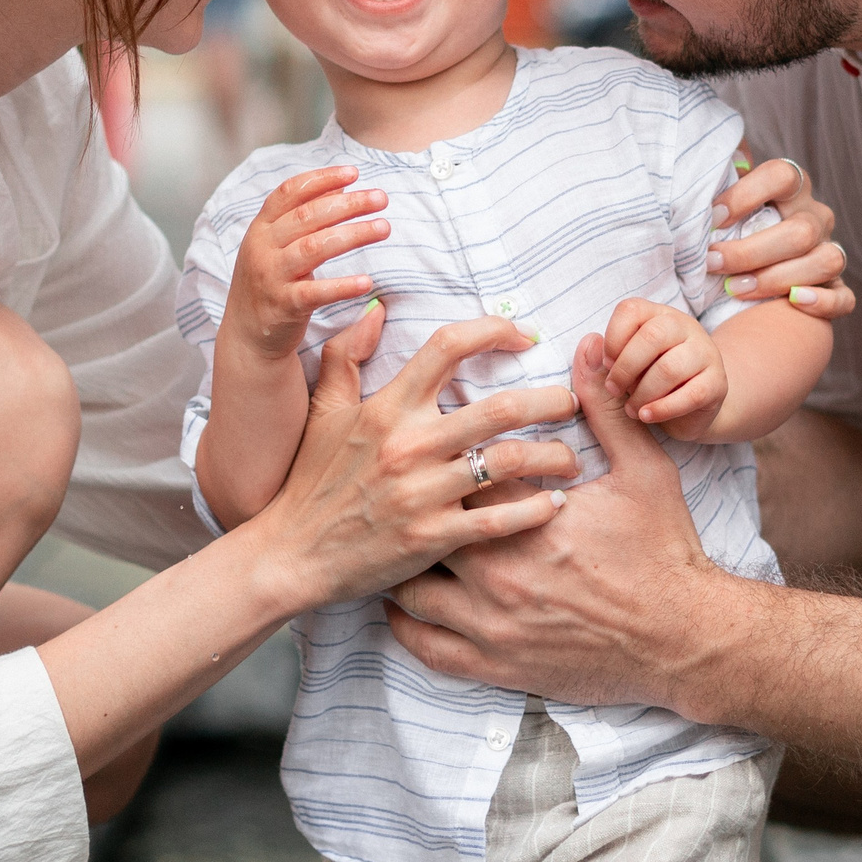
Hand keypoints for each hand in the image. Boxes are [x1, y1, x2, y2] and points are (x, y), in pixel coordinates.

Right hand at [226, 165, 388, 360]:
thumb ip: (303, 216)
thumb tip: (341, 187)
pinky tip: (367, 282)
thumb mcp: (277, 245)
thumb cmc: (269, 281)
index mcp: (261, 228)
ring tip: (384, 228)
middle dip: (348, 204)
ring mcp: (271, 277)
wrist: (246, 334)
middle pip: (307, 217)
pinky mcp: (283, 306)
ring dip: (353, 235)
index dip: (321, 179)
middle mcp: (262, 248)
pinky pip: (315, 293)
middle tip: (381, 198)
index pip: (289, 193)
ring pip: (313, 248)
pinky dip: (342, 286)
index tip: (352, 172)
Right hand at [252, 305, 585, 608]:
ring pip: (510, 462)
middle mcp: (409, 444)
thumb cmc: (310, 480)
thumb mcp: (322, 411)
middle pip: (500, 408)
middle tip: (569, 403)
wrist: (290, 554)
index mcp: (387, 406)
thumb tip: (376, 308)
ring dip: (554, 456)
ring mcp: (422, 492)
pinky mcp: (433, 537)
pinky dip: (537, 509)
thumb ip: (347, 355)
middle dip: (549, 401)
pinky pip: (501, 518)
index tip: (523, 335)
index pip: (448, 346)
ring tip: (571, 458)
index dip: (494, 329)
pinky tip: (554, 504)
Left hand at [385, 334, 730, 712]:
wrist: (684, 637)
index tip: (446, 449)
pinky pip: (425, 647)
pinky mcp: (494, 666)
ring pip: (411, 590)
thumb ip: (606, 410)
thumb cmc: (665, 550)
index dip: (447, 457)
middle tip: (415, 495)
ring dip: (406, 567)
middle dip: (419, 509)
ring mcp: (491, 624)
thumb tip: (585, 350)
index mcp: (525, 517)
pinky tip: (405, 605)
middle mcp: (497, 571)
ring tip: (406, 545)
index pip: (457, 472)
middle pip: (424, 527)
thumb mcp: (644, 469)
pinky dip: (406, 626)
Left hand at [600, 298, 724, 438]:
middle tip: (613, 389)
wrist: (694, 406)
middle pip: (652, 336)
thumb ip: (602, 359)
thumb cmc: (650, 380)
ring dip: (642, 393)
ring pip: (670, 368)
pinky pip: (690, 395)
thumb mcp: (624, 367)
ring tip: (631, 409)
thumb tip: (589, 345)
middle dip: (625, 367)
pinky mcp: (718, 384)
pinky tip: (646, 416)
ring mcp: (706, 354)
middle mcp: (685, 327)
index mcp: (658, 315)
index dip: (612, 338)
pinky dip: (662, 409)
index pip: (631, 310)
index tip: (605, 364)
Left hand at [710, 153, 853, 321]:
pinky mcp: (835, 286)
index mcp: (792, 187)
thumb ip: (714, 187)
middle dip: (751, 252)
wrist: (748, 266)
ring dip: (777, 278)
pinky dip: (822, 302)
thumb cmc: (731, 229)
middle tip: (713, 263)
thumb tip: (696, 175)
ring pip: (825, 261)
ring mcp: (829, 250)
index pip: (781, 175)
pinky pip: (843, 297)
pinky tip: (792, 301)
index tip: (713, 218)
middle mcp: (815, 216)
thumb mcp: (723, 205)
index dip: (746, 194)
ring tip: (735, 289)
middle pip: (800, 230)